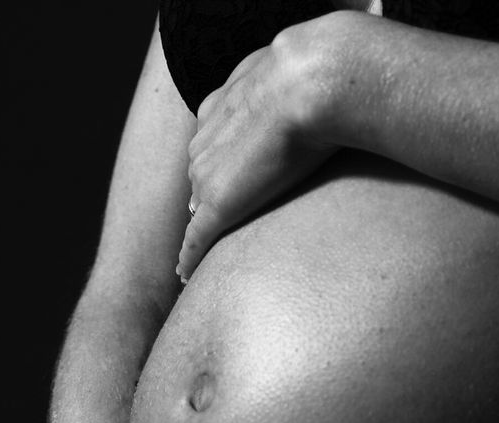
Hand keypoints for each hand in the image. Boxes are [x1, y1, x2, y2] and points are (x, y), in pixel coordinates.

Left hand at [177, 15, 347, 280]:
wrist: (309, 83)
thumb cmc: (312, 74)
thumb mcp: (291, 71)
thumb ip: (285, 88)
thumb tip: (313, 89)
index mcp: (217, 110)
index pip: (212, 148)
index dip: (220, 167)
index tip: (229, 181)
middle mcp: (203, 144)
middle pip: (200, 180)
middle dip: (208, 198)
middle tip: (220, 224)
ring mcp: (208, 175)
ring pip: (198, 209)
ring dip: (203, 228)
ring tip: (203, 254)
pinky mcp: (218, 205)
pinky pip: (196, 237)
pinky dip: (189, 256)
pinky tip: (186, 274)